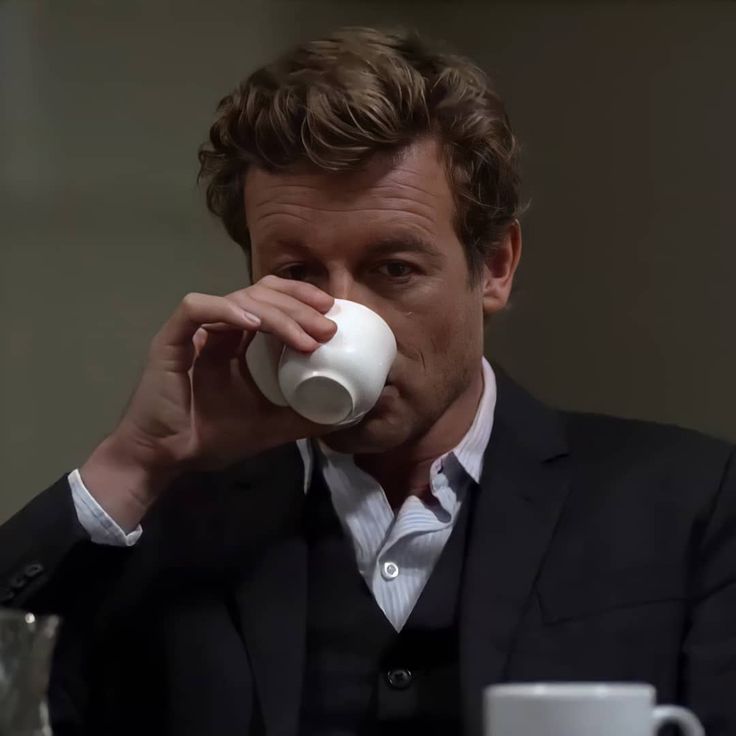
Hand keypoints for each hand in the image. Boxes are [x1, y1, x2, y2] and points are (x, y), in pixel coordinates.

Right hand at [80, 276, 335, 528]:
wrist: (163, 458)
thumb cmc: (209, 438)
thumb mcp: (268, 426)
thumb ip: (302, 417)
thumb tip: (345, 416)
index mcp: (237, 340)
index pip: (271, 301)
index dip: (301, 300)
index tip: (332, 315)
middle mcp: (218, 327)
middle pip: (261, 293)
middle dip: (298, 306)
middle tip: (328, 326)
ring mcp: (194, 330)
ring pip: (238, 298)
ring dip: (276, 313)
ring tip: (306, 336)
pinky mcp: (171, 338)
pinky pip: (197, 308)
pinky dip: (228, 310)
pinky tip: (255, 324)